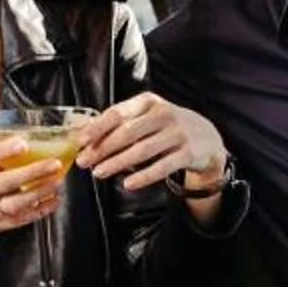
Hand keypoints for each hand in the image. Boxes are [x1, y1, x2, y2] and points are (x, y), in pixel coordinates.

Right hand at [0, 139, 64, 286]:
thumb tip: (21, 147)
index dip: (4, 150)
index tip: (24, 143)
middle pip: (2, 183)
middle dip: (32, 173)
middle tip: (54, 165)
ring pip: (11, 205)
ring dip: (38, 195)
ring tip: (56, 185)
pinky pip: (13, 221)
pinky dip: (34, 213)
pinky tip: (48, 204)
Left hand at [75, 92, 226, 196]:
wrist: (207, 137)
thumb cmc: (166, 127)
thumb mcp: (145, 117)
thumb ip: (118, 123)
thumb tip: (81, 132)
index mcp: (148, 102)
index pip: (117, 113)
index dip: (97, 127)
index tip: (81, 141)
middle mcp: (163, 114)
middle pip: (127, 132)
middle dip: (102, 148)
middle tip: (84, 161)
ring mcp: (177, 133)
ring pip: (142, 150)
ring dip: (118, 163)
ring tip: (99, 172)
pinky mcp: (188, 153)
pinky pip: (162, 167)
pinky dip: (143, 177)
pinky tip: (127, 184)